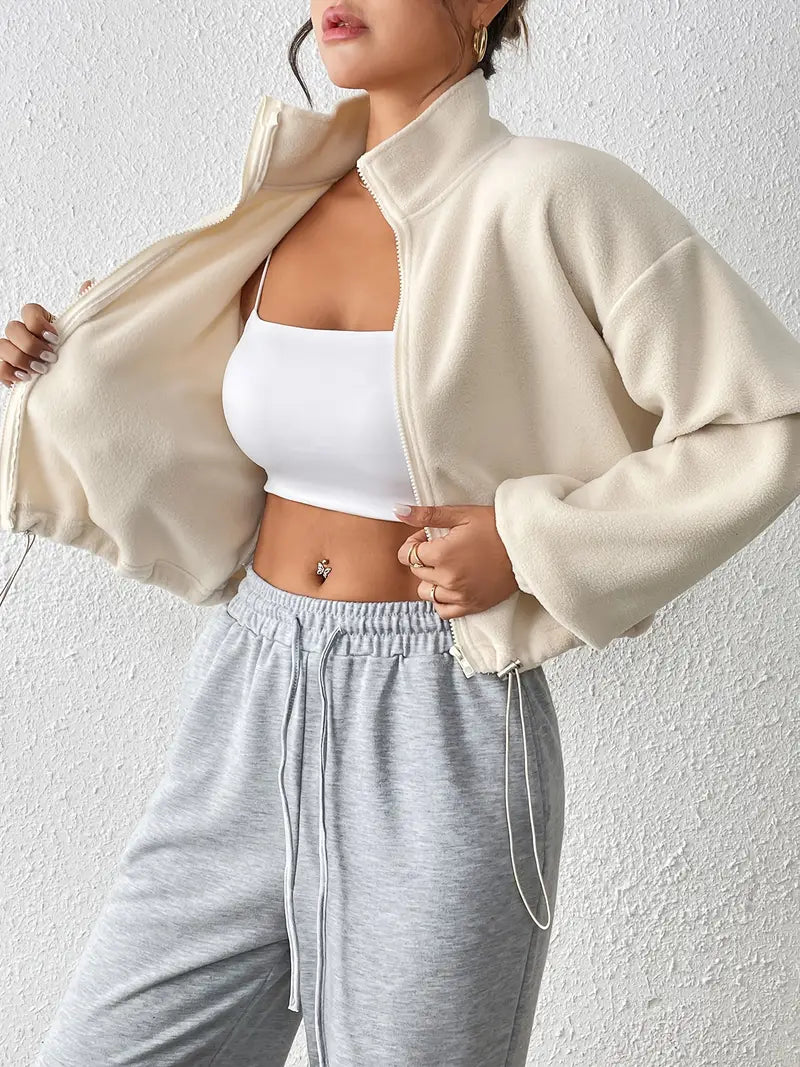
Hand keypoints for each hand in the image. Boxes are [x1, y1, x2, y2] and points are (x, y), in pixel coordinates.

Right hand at [0, 278, 92, 387]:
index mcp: (38, 319)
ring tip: (41, 370)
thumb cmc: (72, 349)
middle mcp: (22, 332)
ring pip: (2, 347)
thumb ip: (83, 307)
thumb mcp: (80, 329)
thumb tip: (89, 283)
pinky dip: (10, 373)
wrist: (71, 373)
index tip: (55, 337)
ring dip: (22, 359)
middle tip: (51, 357)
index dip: (38, 323)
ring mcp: (12, 349)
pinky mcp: (9, 368)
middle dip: (31, 344)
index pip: (28, 310)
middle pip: (12, 329)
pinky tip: (26, 378)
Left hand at [393, 503, 518, 618]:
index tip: (428, 537)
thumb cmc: (497, 526)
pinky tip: (451, 586)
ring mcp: (459, 595)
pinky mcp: (472, 606)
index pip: (407, 554)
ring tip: (448, 567)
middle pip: (417, 572)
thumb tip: (399, 512)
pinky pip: (443, 611)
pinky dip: (441, 600)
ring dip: (431, 580)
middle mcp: (447, 579)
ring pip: (426, 593)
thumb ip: (427, 515)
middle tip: (443, 548)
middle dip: (424, 559)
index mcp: (441, 555)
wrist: (527, 547)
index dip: (414, 543)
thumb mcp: (462, 514)